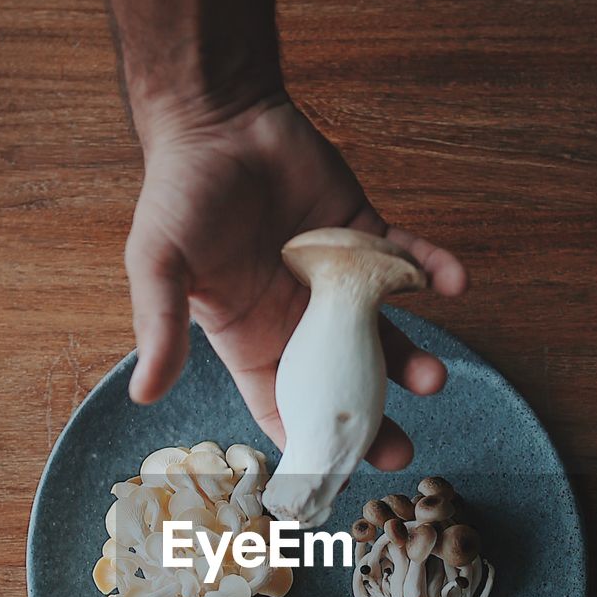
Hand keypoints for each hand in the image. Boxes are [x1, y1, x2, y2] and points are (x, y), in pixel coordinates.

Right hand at [123, 95, 466, 469]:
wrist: (217, 117)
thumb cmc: (179, 195)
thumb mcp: (159, 267)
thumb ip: (161, 329)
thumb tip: (143, 395)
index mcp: (251, 338)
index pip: (283, 406)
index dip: (308, 443)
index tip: (333, 479)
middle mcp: (299, 319)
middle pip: (344, 384)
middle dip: (372, 419)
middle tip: (399, 450)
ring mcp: (337, 279)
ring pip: (384, 331)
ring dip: (412, 358)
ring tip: (434, 378)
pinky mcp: (365, 235)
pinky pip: (407, 260)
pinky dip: (432, 272)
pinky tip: (453, 286)